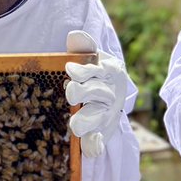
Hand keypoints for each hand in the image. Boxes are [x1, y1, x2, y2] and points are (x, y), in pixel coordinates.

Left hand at [65, 30, 128, 158]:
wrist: (111, 97)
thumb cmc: (95, 74)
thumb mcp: (91, 57)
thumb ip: (84, 46)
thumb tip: (75, 35)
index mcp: (108, 73)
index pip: (95, 71)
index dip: (83, 72)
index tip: (69, 69)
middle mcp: (109, 95)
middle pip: (95, 94)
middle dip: (82, 93)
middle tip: (70, 92)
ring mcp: (106, 115)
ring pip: (96, 118)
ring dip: (86, 120)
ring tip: (75, 124)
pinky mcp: (101, 133)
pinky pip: (98, 142)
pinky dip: (95, 144)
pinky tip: (91, 146)